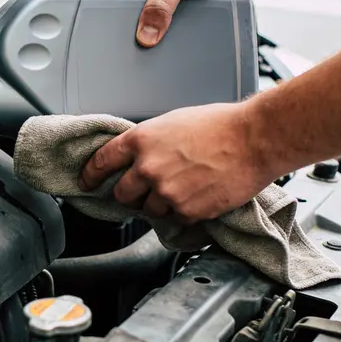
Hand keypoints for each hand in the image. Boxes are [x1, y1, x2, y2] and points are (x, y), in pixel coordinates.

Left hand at [77, 102, 278, 222]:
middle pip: (121, 194)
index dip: (91, 175)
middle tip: (147, 188)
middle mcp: (148, 168)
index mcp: (141, 140)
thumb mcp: (172, 122)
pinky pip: (175, 218)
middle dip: (130, 194)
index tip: (86, 182)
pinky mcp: (187, 210)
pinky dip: (183, 211)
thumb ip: (149, 142)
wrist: (254, 140)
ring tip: (183, 187)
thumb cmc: (220, 125)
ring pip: (149, 210)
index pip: (102, 162)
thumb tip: (136, 157)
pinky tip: (198, 194)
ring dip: (159, 203)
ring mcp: (166, 192)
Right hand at [94, 0, 252, 46]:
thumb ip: (159, 7)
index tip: (91, 35)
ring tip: (144, 49)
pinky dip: (163, 34)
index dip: (91, 15)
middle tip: (121, 48)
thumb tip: (146, 36)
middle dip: (121, 30)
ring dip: (145, 33)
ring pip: (141, 21)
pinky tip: (165, 44)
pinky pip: (162, 24)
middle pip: (118, 13)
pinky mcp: (174, 5)